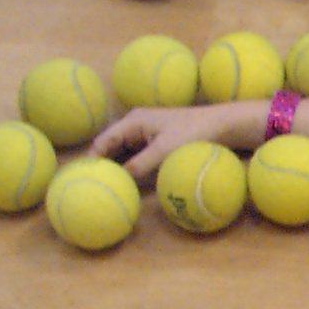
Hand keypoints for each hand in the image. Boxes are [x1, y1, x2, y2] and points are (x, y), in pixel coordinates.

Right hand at [88, 103, 259, 182]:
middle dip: (103, 164)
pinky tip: (132, 183)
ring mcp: (148, 134)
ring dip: (119, 167)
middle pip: (112, 147)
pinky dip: (134, 168)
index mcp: (133, 121)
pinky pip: (140, 157)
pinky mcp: (160, 143)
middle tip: (93, 185)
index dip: (93, 158)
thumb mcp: (166, 150)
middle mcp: (137, 125)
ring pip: (126, 153)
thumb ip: (142, 164)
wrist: (224, 125)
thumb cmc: (195, 132)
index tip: (85, 177)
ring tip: (108, 186)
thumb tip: (122, 179)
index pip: (104, 140)